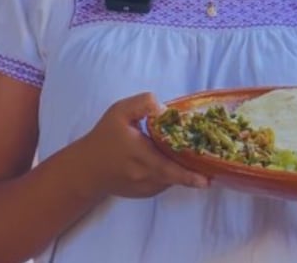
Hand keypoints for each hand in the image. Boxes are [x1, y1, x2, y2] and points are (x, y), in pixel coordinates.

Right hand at [76, 92, 208, 198]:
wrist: (87, 169)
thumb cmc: (104, 137)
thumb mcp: (120, 112)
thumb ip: (143, 104)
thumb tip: (165, 110)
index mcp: (140, 154)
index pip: (169, 168)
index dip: (189, 174)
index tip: (206, 178)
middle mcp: (144, 175)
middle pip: (176, 176)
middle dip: (194, 173)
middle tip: (210, 168)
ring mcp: (145, 187)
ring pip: (172, 180)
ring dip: (183, 171)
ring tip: (193, 159)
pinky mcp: (144, 193)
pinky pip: (164, 184)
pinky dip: (172, 175)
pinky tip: (172, 162)